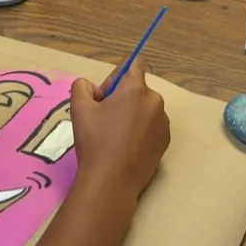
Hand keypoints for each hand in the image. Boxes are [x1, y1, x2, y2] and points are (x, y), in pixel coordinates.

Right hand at [69, 59, 169, 195]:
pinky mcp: (165, 141)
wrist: (111, 181)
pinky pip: (152, 126)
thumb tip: (92, 88)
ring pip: (145, 109)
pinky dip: (141, 131)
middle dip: (121, 98)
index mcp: (136, 89)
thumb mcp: (79, 108)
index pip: (133, 64)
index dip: (116, 76)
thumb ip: (82, 86)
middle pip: (137, 89)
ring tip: (115, 137)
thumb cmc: (95, 142)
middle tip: (104, 119)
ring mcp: (163, 123)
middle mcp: (155, 102)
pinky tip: (126, 147)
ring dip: (132, 115)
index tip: (105, 95)